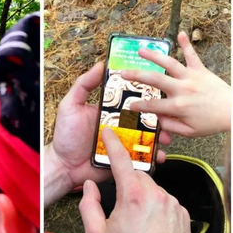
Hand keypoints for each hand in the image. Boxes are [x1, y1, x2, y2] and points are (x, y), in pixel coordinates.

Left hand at [49, 62, 169, 192]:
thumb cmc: (66, 135)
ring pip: (147, 137)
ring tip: (165, 137)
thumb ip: (83, 85)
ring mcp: (124, 142)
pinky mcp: (126, 159)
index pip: (131, 98)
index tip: (158, 90)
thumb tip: (100, 65)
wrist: (64, 167)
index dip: (145, 94)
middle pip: (144, 118)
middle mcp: (120, 125)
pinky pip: (142, 156)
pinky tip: (158, 155)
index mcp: (110, 110)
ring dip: (160, 136)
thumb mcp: (71, 106)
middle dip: (159, 117)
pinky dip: (153, 156)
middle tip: (167, 116)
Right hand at [78, 127, 202, 232]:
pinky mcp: (183, 214)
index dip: (113, 144)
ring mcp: (173, 204)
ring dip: (142, 200)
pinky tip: (150, 230)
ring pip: (152, 191)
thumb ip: (89, 205)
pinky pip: (165, 203)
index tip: (110, 133)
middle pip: (138, 178)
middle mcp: (156, 195)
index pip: (122, 160)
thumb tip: (90, 187)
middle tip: (120, 209)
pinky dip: (156, 210)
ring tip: (137, 227)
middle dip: (127, 186)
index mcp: (133, 196)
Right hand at [122, 31, 230, 136]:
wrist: (232, 111)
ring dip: (154, 55)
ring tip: (141, 50)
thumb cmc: (211, 123)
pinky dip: (186, 44)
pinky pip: (192, 55)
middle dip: (136, 75)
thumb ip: (170, 126)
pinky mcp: (200, 70)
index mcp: (178, 106)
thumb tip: (157, 118)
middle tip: (123, 72)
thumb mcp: (189, 132)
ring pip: (169, 63)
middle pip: (155, 80)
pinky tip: (180, 33)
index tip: (130, 104)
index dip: (139, 106)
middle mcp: (182, 89)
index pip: (153, 105)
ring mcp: (191, 77)